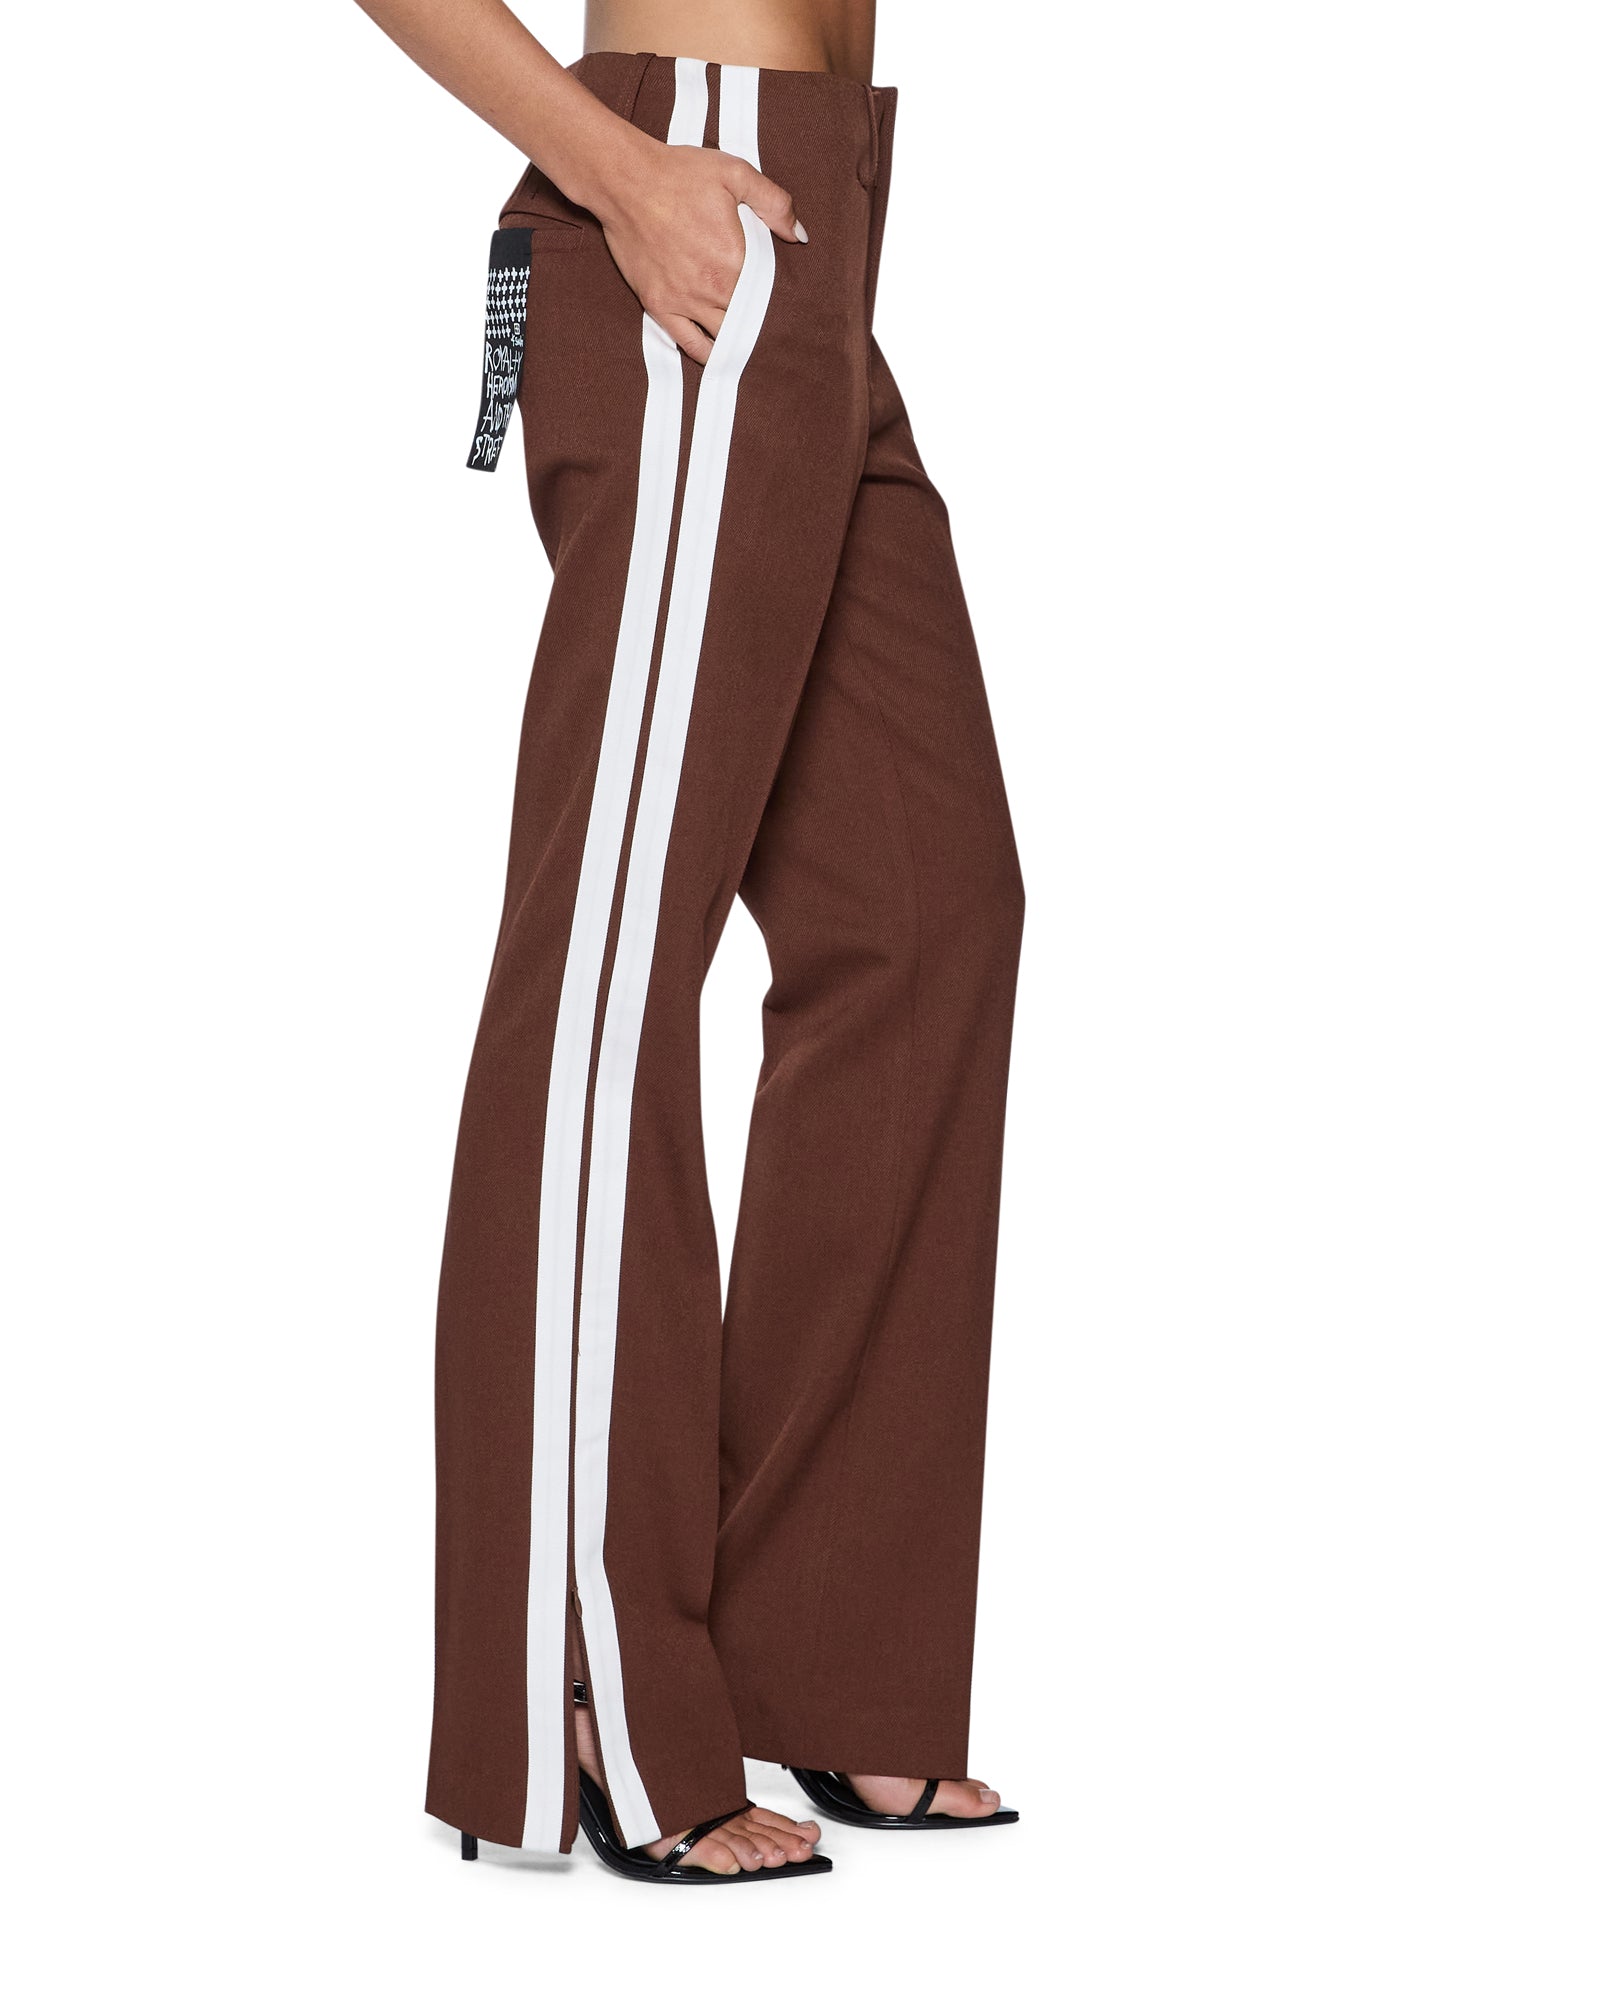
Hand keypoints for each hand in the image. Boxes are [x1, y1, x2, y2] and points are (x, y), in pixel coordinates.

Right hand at [588, 132, 806, 361]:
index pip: (768, 290)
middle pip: (748, 317)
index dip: (776, 294)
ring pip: (723, 336)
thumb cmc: (678, 174)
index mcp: (736, 259)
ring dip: (737, 339)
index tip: (783, 298)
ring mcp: (685, 301)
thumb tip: (799, 234)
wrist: (624, 181)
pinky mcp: (659, 305)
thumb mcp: (735, 174)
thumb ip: (774, 203)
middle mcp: (712, 287)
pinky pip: (689, 344)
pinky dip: (707, 353)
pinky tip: (718, 353)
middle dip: (759, 319)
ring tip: (749, 339)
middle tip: (769, 321)